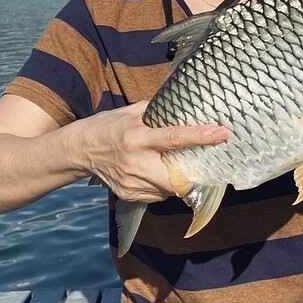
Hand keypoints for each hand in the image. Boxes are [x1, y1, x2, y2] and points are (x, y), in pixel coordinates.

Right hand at [74, 101, 229, 204]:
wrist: (80, 150)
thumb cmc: (108, 126)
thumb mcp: (131, 111)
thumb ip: (157, 111)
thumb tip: (185, 106)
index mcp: (138, 137)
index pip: (174, 138)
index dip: (201, 136)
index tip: (222, 133)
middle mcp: (136, 163)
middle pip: (176, 178)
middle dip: (192, 174)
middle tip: (199, 162)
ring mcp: (131, 183)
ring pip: (169, 190)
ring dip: (178, 180)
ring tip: (173, 165)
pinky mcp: (129, 195)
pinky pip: (157, 196)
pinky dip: (164, 187)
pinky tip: (157, 174)